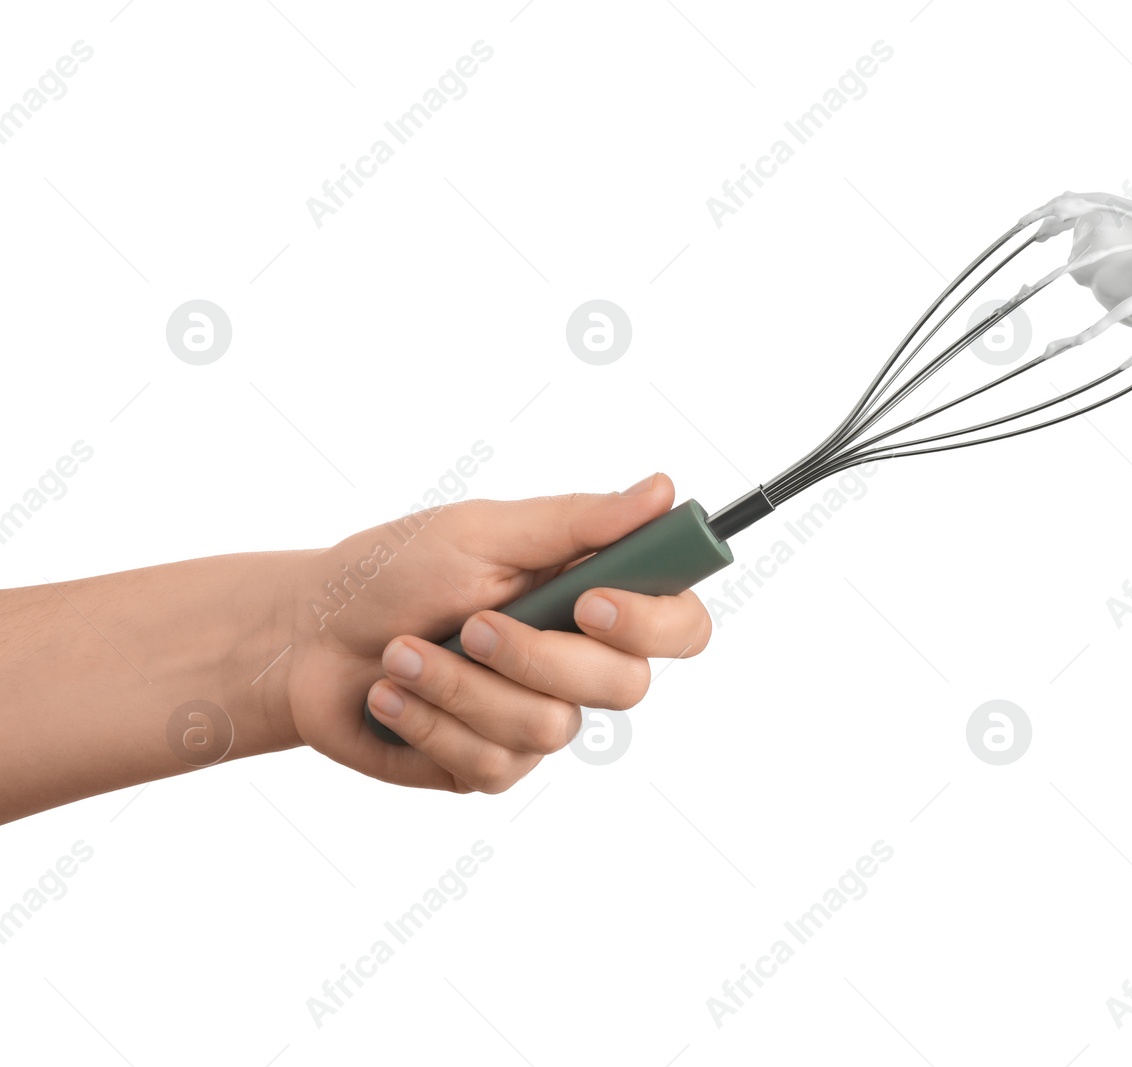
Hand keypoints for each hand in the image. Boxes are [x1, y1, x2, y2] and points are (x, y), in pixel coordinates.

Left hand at [282, 473, 710, 792]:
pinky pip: (491, 762)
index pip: (681, 624)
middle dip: (535, 656)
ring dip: (460, 684)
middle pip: (627, 686)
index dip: (654, 623)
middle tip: (470, 622)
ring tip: (405, 653)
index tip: (589, 603)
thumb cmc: (393, 573)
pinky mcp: (491, 765)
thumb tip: (661, 490)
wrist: (305, 637)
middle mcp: (580, 664)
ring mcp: (539, 720)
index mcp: (594, 596)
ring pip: (548, 726)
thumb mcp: (481, 531)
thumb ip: (576, 522)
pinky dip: (428, 720)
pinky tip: (393, 693)